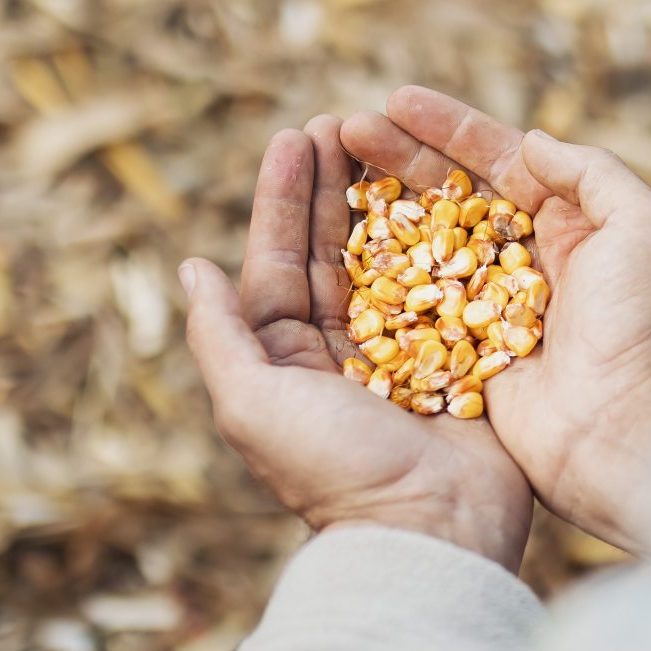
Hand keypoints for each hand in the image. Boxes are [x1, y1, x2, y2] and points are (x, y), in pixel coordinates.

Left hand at [179, 118, 534, 567]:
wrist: (432, 531)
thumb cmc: (335, 472)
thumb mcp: (252, 406)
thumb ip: (219, 335)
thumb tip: (190, 266)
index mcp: (285, 362)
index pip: (277, 262)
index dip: (282, 197)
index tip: (294, 134)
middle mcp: (341, 353)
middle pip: (332, 249)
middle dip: (334, 183)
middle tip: (342, 118)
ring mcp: (404, 352)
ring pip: (390, 256)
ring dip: (386, 198)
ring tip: (388, 137)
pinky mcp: (459, 356)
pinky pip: (448, 283)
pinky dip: (446, 235)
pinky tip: (451, 189)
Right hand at [341, 89, 650, 556]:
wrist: (618, 428)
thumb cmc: (636, 328)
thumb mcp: (645, 231)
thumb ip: (593, 174)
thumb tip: (532, 140)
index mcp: (571, 222)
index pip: (500, 158)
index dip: (448, 127)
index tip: (395, 100)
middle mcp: (526, 256)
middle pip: (450, 191)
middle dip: (397, 155)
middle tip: (343, 127)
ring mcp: (489, 300)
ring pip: (423, 236)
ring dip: (376, 201)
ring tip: (327, 166)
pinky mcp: (461, 344)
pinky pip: (409, 295)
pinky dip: (374, 266)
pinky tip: (334, 238)